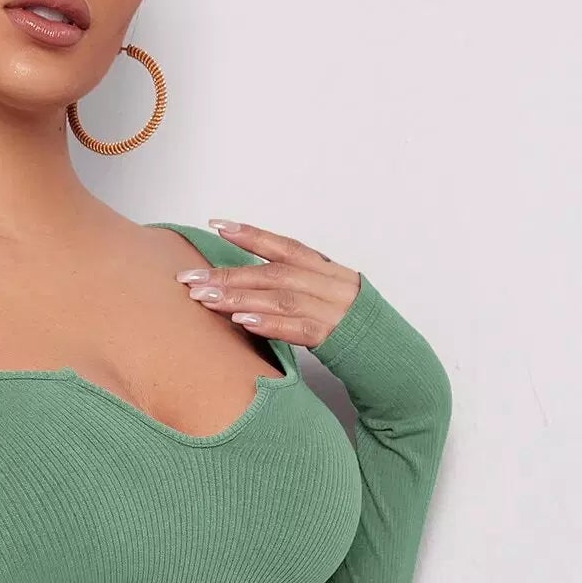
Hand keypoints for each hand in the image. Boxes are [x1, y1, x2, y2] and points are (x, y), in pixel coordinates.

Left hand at [175, 219, 360, 348]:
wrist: (390, 357)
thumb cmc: (350, 328)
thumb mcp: (325, 298)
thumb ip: (293, 287)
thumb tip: (244, 284)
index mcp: (328, 271)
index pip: (285, 246)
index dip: (252, 235)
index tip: (217, 225)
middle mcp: (330, 285)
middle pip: (274, 273)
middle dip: (229, 274)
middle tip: (191, 278)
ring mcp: (333, 310)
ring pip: (281, 298)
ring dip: (240, 298)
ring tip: (206, 299)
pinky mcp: (334, 337)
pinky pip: (298, 328)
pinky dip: (269, 323)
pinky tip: (243, 321)